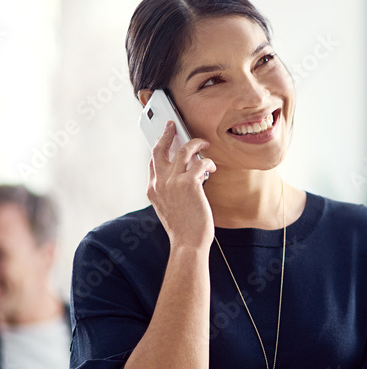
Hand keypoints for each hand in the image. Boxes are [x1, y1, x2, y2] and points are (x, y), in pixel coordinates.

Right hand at [147, 123, 216, 250]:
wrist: (188, 243)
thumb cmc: (183, 229)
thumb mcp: (168, 208)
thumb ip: (169, 191)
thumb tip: (183, 176)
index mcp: (153, 190)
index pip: (153, 162)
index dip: (159, 149)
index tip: (164, 141)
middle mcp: (160, 183)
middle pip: (160, 149)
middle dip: (166, 134)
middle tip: (173, 125)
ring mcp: (173, 182)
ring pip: (183, 150)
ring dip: (195, 143)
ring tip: (204, 143)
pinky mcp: (189, 184)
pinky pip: (201, 163)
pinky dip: (208, 163)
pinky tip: (212, 168)